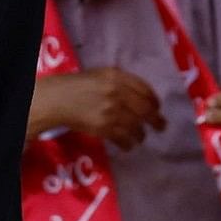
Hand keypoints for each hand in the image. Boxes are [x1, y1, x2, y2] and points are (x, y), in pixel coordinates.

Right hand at [30, 68, 163, 148]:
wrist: (59, 99)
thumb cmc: (80, 85)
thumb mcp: (102, 74)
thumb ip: (123, 81)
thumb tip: (143, 96)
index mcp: (118, 77)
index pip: (145, 90)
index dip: (155, 101)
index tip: (157, 108)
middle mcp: (118, 93)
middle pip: (145, 109)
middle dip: (156, 120)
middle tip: (161, 127)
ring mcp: (112, 111)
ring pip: (136, 126)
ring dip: (141, 135)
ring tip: (140, 138)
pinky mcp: (105, 128)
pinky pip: (123, 138)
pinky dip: (128, 144)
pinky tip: (128, 145)